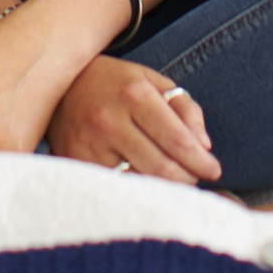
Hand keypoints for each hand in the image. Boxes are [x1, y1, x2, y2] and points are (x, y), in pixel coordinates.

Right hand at [47, 58, 222, 185]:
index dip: (200, 161)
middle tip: (195, 179)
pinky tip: (146, 186)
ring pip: (140, 184)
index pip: (178, 140)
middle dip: (187, 179)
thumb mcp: (152, 80)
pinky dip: (137, 192)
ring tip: (173, 182)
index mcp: (134, 95)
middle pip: (162, 168)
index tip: (213, 170)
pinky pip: (116, 189)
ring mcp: (90, 146)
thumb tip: (204, 145)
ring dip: (164, 189)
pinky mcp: (76, 164)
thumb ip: (185, 108)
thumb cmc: (115, 84)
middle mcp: (110, 121)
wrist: (59, 87)